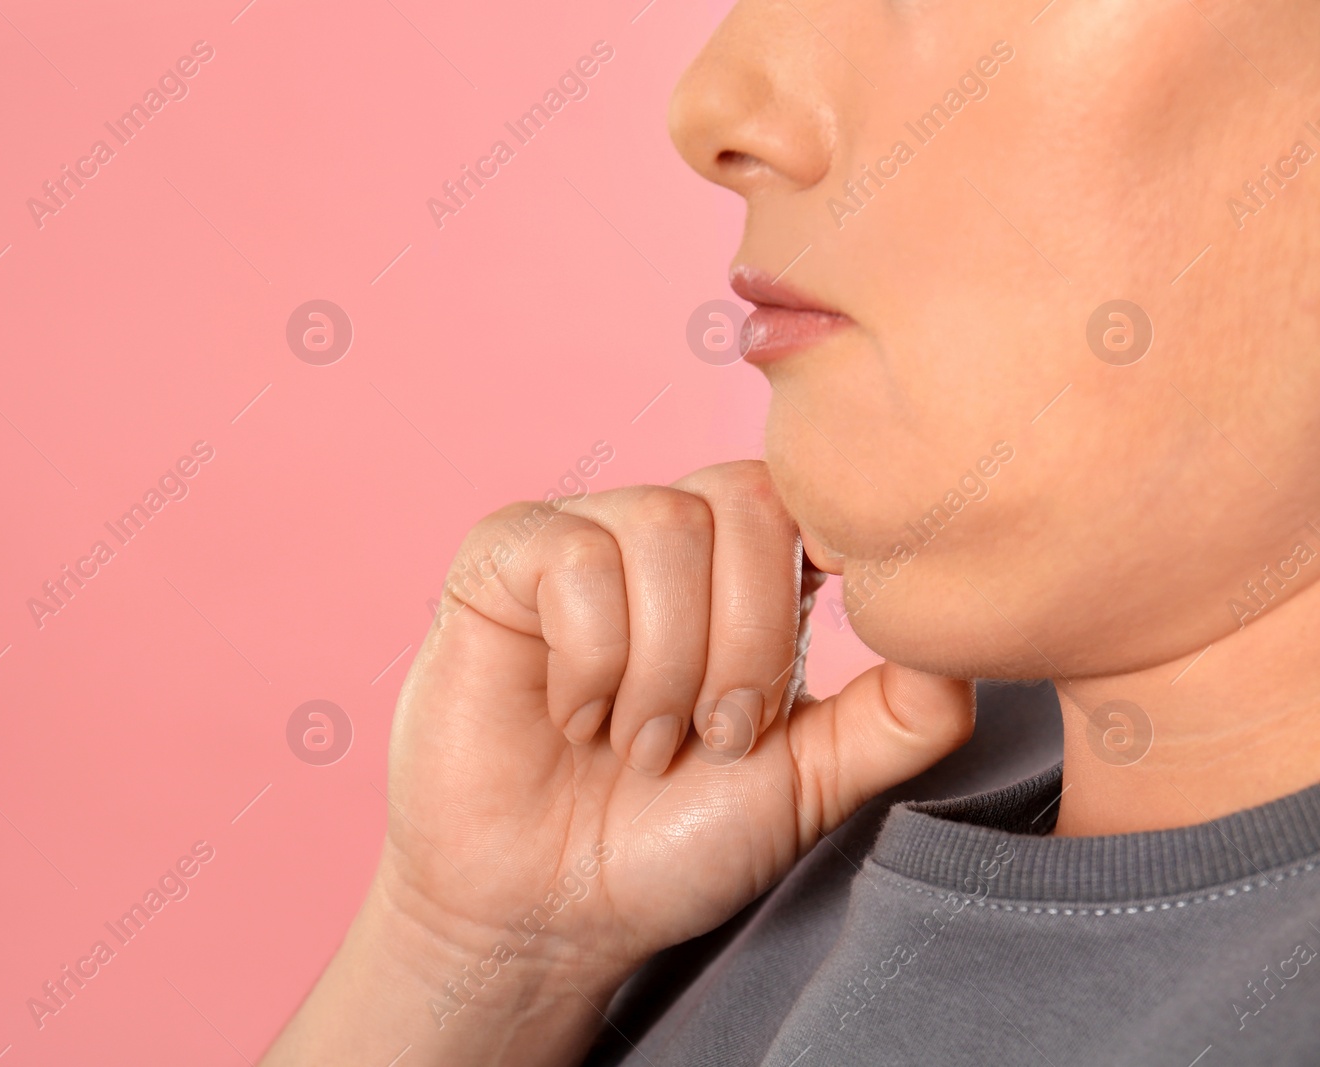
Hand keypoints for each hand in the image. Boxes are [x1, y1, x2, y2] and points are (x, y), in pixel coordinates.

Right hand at [380, 460, 974, 983]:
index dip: (810, 577)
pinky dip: (590, 661)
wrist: (547, 910)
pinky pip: (573, 558)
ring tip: (640, 741)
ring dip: (663, 666)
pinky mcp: (500, 559)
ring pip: (661, 526)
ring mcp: (579, 538)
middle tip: (710, 741)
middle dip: (742, 647)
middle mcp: (663, 538)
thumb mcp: (812, 783)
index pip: (802, 498)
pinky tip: (572, 717)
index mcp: (740, 573)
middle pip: (741, 503)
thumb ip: (899, 715)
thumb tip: (970, 641)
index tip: (795, 673)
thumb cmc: (672, 843)